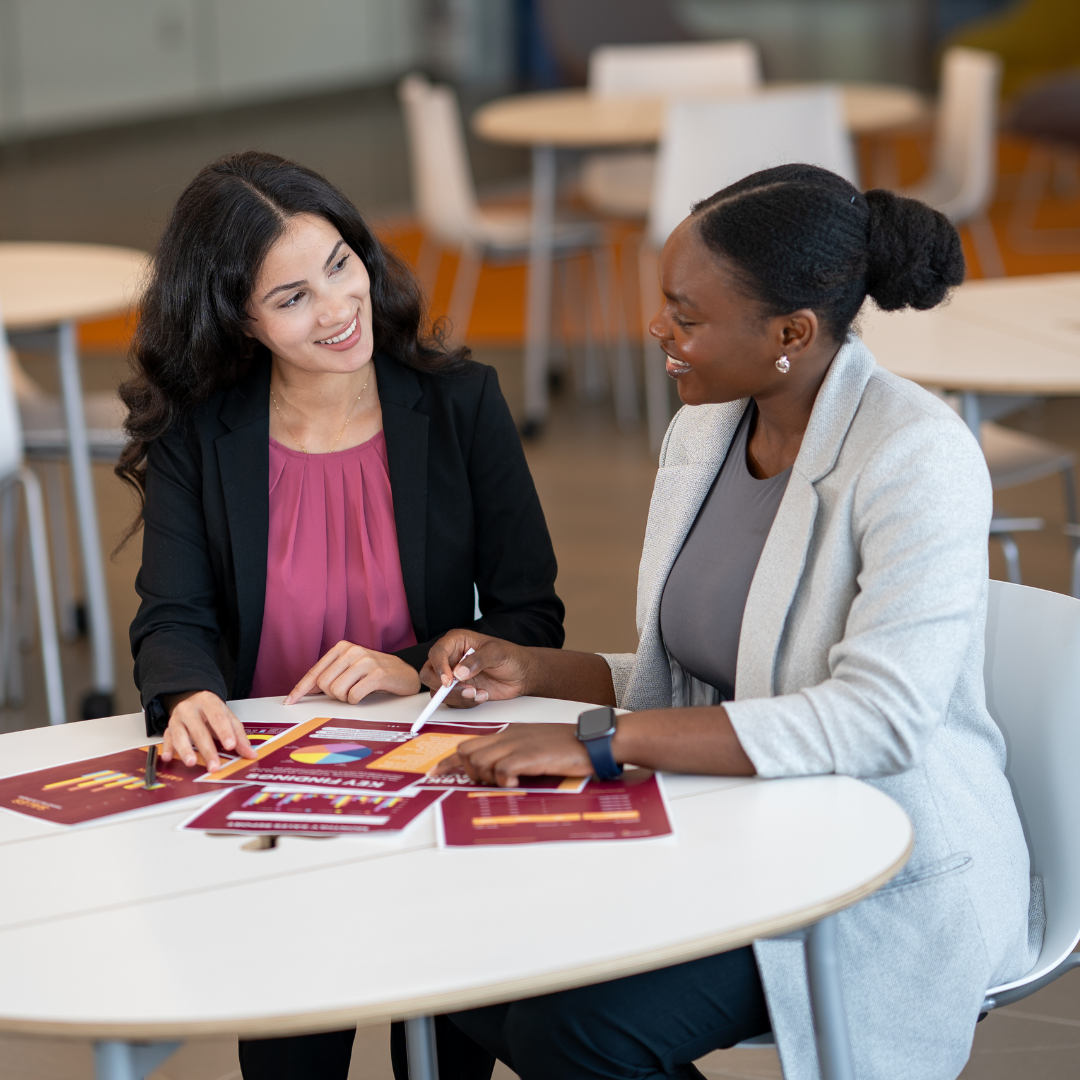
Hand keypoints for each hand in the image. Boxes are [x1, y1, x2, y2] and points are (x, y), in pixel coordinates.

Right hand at [161, 690, 255, 771]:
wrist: (190, 698)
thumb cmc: (210, 709)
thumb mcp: (227, 716)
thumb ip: (238, 735)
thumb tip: (250, 753)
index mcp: (208, 702)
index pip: (218, 717)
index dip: (224, 732)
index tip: (230, 746)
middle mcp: (190, 709)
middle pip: (199, 730)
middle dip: (207, 749)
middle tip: (214, 765)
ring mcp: (177, 719)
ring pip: (179, 734)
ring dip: (185, 750)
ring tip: (191, 762)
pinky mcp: (168, 728)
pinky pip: (166, 738)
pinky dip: (167, 748)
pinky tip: (169, 758)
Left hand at [284, 641, 421, 704]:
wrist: (406, 673)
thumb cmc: (375, 672)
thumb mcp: (350, 668)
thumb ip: (330, 675)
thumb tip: (305, 690)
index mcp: (342, 647)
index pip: (315, 672)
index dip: (301, 689)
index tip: (290, 700)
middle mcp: (352, 651)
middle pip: (324, 685)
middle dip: (333, 695)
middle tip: (348, 691)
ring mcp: (365, 661)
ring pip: (337, 691)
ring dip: (345, 698)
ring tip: (358, 691)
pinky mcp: (376, 674)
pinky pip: (354, 696)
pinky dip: (356, 701)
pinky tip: (365, 694)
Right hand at [420, 630, 534, 707]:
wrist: (522, 675)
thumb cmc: (511, 657)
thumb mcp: (497, 653)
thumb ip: (478, 660)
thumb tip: (459, 672)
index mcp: (456, 641)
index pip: (437, 652)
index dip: (439, 667)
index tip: (448, 681)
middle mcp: (451, 658)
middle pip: (429, 674)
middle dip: (443, 686)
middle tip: (465, 690)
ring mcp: (453, 676)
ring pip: (438, 691)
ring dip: (457, 696)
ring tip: (479, 693)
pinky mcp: (459, 691)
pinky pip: (452, 701)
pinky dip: (465, 702)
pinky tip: (482, 695)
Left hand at [433, 723, 591, 786]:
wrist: (591, 740)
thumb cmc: (568, 746)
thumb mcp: (535, 746)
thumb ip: (515, 754)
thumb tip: (498, 773)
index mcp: (509, 732)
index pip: (469, 743)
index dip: (449, 761)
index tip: (436, 773)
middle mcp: (509, 735)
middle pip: (467, 751)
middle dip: (467, 771)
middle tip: (486, 782)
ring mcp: (518, 744)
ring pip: (479, 759)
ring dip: (485, 777)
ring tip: (504, 782)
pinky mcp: (530, 755)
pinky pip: (502, 768)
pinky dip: (503, 780)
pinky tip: (515, 782)